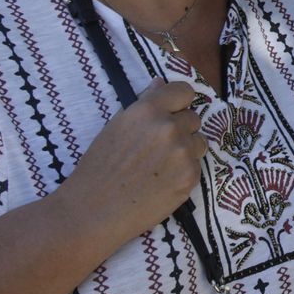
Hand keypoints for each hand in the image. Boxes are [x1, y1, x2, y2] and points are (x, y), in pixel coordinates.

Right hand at [57, 80, 206, 243]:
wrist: (94, 210)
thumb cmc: (100, 167)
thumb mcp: (117, 126)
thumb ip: (144, 103)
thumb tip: (161, 82)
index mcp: (148, 110)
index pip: (184, 91)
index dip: (179, 101)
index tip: (173, 110)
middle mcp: (169, 127)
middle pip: (193, 117)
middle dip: (180, 128)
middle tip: (158, 147)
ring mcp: (183, 153)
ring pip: (199, 141)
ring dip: (186, 149)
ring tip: (160, 165)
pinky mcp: (190, 177)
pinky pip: (197, 166)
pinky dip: (184, 171)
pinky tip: (162, 181)